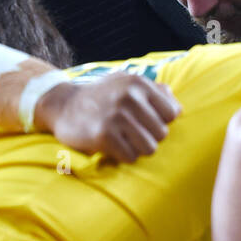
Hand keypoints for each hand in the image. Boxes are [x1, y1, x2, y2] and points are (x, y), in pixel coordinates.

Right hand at [35, 73, 180, 162]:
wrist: (63, 105)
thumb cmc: (103, 97)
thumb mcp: (127, 83)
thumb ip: (156, 91)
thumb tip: (178, 109)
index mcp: (138, 83)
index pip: (172, 114)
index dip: (160, 121)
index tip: (144, 121)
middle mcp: (129, 97)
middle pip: (162, 134)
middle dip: (148, 136)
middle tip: (130, 132)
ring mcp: (116, 116)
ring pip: (149, 148)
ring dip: (136, 148)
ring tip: (122, 139)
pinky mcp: (103, 135)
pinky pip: (130, 157)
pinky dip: (122, 156)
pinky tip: (111, 146)